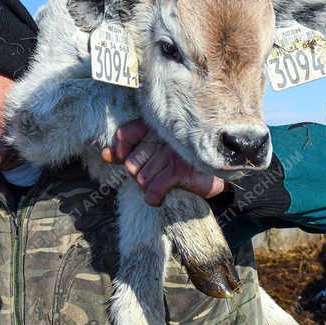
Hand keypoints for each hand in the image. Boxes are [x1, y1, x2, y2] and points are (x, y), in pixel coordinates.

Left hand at [101, 121, 224, 206]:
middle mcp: (162, 138)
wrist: (220, 167)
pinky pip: (154, 189)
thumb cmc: (185, 159)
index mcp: (156, 126)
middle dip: (140, 176)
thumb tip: (104, 155)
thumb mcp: (156, 150)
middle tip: (156, 174)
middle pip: (131, 164)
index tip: (126, 157)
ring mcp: (171, 154)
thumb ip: (128, 150)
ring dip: (149, 188)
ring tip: (163, 183)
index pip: (125, 135)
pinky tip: (160, 197)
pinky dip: (154, 198)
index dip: (122, 150)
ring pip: (142, 178)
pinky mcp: (179, 170)